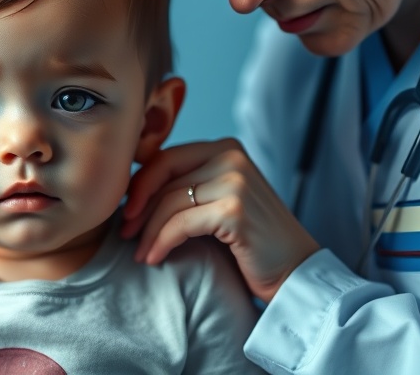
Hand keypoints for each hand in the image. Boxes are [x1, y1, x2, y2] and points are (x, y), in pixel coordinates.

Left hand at [120, 138, 318, 302]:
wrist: (294, 272)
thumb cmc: (250, 242)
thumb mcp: (216, 202)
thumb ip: (188, 185)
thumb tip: (132, 188)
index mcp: (225, 148)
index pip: (165, 157)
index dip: (139, 184)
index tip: (126, 212)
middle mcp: (231, 156)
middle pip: (163, 175)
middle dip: (138, 205)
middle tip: (125, 232)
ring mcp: (235, 180)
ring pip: (169, 200)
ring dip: (148, 231)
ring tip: (141, 253)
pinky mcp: (234, 208)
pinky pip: (181, 222)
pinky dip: (161, 241)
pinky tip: (154, 258)